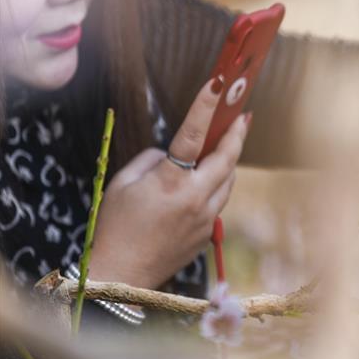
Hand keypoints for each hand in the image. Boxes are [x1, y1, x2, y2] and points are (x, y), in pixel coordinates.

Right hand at [88, 78, 249, 289]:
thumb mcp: (122, 184)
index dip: (205, 106)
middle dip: (237, 133)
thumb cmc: (115, 225)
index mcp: (170, 182)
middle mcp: (195, 198)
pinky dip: (218, 185)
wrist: (122, 275)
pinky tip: (210, 178)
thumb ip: (151, 160)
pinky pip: (220, 201)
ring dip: (230, 159)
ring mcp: (206, 217)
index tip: (218, 84)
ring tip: (229, 141)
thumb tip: (172, 153)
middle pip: (227, 158)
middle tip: (243, 115)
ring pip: (228, 180)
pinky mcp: (209, 232)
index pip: (192, 135)